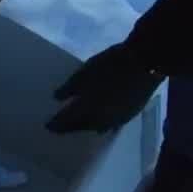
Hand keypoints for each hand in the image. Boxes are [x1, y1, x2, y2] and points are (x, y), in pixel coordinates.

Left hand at [45, 42, 163, 133]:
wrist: (145, 63)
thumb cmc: (111, 64)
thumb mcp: (85, 72)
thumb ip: (70, 87)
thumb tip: (57, 98)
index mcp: (87, 108)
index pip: (66, 121)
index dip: (55, 124)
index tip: (47, 126)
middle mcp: (101, 119)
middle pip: (81, 127)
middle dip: (70, 128)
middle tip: (61, 127)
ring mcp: (117, 119)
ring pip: (97, 128)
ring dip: (87, 127)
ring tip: (79, 123)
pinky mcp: (130, 116)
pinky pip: (111, 125)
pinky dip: (101, 124)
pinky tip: (98, 121)